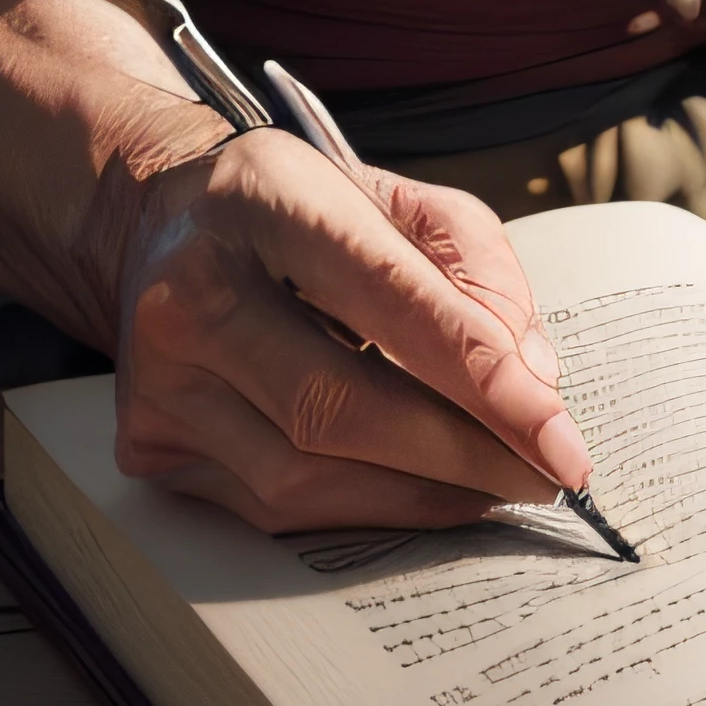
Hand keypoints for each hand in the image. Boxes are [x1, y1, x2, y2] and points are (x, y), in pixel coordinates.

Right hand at [98, 126, 593, 531]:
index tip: (559, 437)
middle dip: (461, 456)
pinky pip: (271, 506)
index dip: (482, 379)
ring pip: (305, 475)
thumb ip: (477, 271)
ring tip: (490, 485)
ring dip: (418, 495)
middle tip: (543, 477)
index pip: (389, 297)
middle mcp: (190, 288)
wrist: (164, 225)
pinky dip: (359, 507)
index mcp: (263, 199)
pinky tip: (414, 490)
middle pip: (338, 407)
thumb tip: (528, 381)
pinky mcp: (146, 441)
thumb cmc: (297, 215)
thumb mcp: (395, 198)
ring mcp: (157, 374)